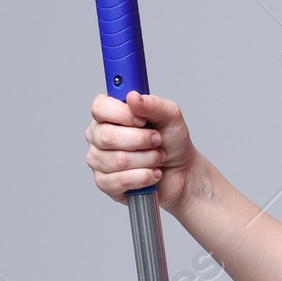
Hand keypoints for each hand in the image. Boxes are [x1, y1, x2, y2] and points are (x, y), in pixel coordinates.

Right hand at [85, 88, 195, 209]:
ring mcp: (98, 160)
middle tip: (157, 141)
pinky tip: (151, 174)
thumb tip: (132, 97)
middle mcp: (98, 136)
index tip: (142, 121)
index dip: (121, 114)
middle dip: (141, 141)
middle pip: (107, 136)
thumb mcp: (171, 117)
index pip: (99, 107)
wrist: (182, 172)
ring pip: (118, 160)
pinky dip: (144, 177)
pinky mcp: (105, 183)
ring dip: (148, 160)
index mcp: (108, 115)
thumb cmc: (172, 142)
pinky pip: (119, 181)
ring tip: (157, 158)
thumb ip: (153, 104)